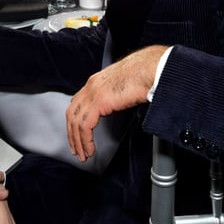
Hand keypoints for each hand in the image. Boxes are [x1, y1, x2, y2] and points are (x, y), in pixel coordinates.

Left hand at [66, 45, 167, 161]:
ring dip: (78, 141)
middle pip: (72, 114)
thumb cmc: (144, 74)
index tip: (77, 135)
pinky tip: (90, 149)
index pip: (76, 104)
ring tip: (84, 155)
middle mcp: (91, 86)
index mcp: (95, 82)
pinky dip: (86, 140)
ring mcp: (93, 93)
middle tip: (77, 150)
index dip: (74, 122)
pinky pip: (85, 126)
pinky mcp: (99, 101)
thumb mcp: (123, 86)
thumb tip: (117, 105)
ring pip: (76, 122)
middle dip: (72, 134)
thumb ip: (115, 96)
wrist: (152, 68)